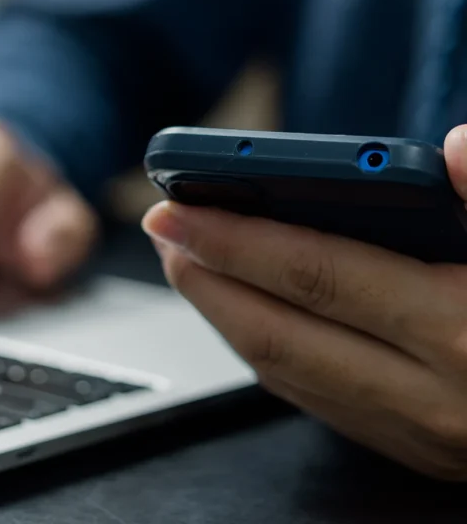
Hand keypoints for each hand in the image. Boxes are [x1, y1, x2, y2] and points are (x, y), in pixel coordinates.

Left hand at [143, 126, 466, 479]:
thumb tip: (458, 146)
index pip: (319, 274)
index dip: (238, 237)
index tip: (178, 205)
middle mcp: (434, 397)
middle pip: (280, 331)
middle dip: (205, 278)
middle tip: (159, 230)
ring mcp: (420, 434)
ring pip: (284, 373)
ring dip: (222, 314)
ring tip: (186, 263)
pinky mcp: (415, 449)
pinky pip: (313, 398)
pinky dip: (263, 349)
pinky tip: (242, 313)